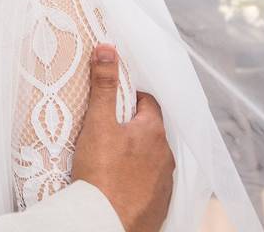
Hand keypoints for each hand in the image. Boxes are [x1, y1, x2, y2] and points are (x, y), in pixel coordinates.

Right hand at [71, 44, 173, 231]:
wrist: (105, 222)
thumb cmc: (102, 173)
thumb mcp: (98, 123)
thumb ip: (104, 85)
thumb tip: (107, 49)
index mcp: (154, 131)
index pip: (147, 103)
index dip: (129, 99)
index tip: (111, 104)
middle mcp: (166, 155)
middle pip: (149, 131)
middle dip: (131, 128)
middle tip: (106, 131)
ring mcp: (165, 182)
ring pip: (151, 158)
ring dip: (136, 155)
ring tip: (110, 159)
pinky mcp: (159, 205)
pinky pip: (151, 184)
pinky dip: (137, 179)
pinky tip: (118, 183)